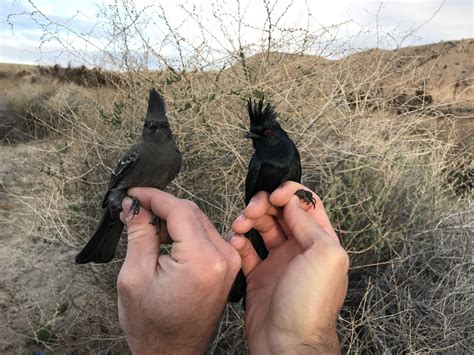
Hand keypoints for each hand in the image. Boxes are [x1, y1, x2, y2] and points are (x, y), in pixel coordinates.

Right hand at [117, 188, 240, 354]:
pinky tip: (166, 240)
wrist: (172, 353)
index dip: (154, 197)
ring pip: (198, 220)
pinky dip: (184, 231)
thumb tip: (136, 206)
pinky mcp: (226, 264)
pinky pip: (205, 234)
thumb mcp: (135, 276)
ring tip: (148, 232)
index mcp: (201, 260)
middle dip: (162, 207)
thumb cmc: (153, 326)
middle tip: (136, 209)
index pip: (179, 210)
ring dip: (172, 219)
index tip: (134, 193)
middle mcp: (222, 257)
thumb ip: (139, 234)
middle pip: (191, 212)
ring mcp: (228, 261)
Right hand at [231, 182, 348, 353]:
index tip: (275, 196)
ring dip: (248, 219)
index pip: (306, 203)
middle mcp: (300, 249)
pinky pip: (246, 249)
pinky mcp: (259, 275)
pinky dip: (238, 241)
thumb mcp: (325, 256)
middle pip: (280, 212)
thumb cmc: (310, 306)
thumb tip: (293, 203)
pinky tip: (235, 243)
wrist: (286, 343)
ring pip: (261, 227)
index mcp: (321, 242)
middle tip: (252, 209)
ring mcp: (278, 261)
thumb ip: (310, 224)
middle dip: (264, 204)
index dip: (289, 193)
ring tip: (240, 226)